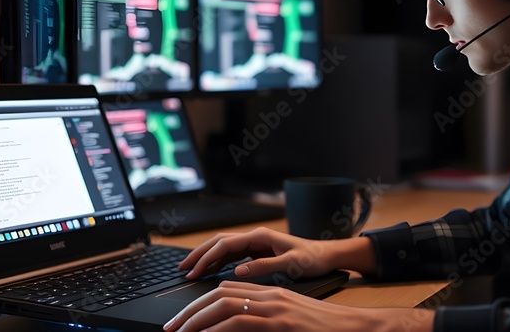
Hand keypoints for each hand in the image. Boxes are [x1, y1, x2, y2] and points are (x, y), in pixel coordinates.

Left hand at [163, 281, 434, 331]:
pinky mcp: (281, 322)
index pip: (228, 289)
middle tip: (171, 329)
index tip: (183, 320)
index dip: (201, 302)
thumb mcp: (289, 323)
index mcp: (272, 294)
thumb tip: (234, 331)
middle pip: (220, 293)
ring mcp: (276, 308)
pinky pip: (239, 322)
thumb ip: (264, 324)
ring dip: (195, 320)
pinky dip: (216, 330)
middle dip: (190, 311)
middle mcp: (271, 296)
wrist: (356, 329)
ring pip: (224, 304)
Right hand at [178, 227, 363, 279]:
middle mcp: (256, 237)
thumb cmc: (313, 258)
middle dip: (199, 254)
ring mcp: (256, 244)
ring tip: (190, 270)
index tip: (193, 272)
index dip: (207, 258)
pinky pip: (233, 256)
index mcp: (261, 237)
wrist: (328, 255)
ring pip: (224, 248)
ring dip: (206, 258)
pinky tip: (209, 272)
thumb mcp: (291, 264)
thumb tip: (238, 270)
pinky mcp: (258, 252)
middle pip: (219, 242)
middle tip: (182, 269)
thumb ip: (265, 266)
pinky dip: (218, 263)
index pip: (225, 245)